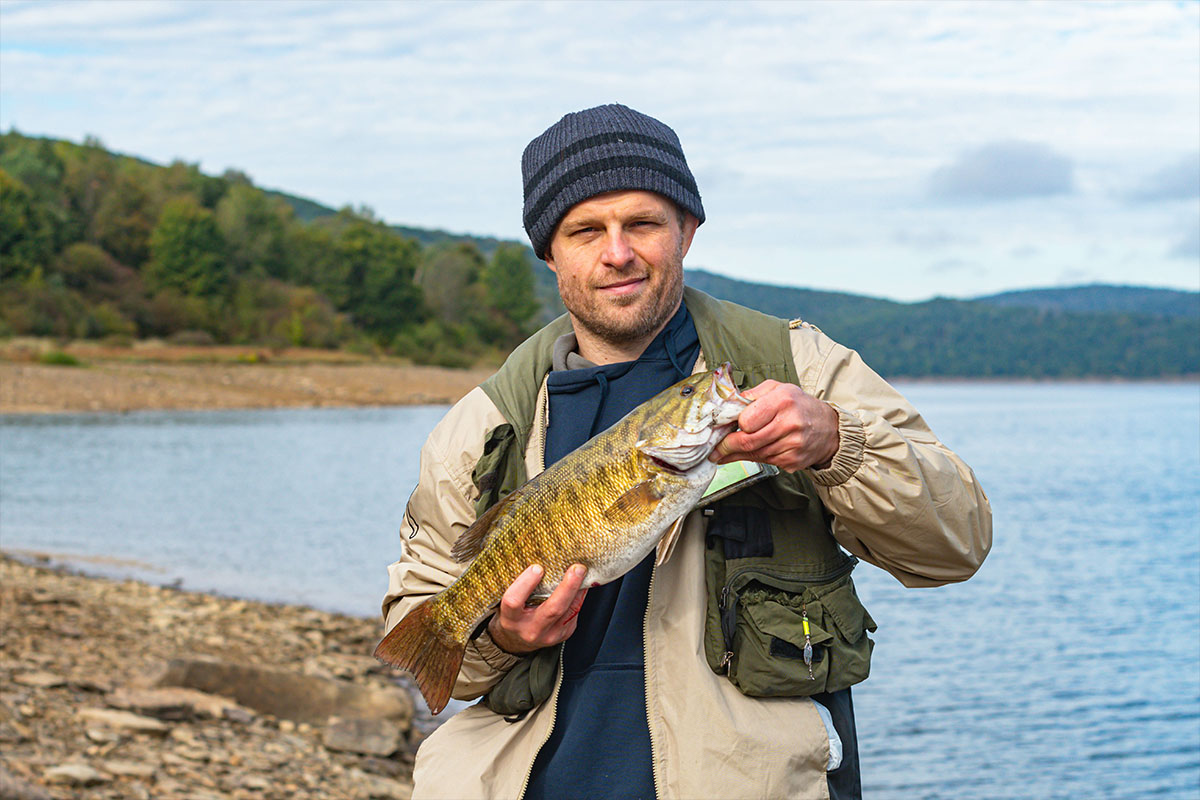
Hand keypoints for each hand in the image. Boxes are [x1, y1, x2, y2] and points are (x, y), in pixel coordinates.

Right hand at [487, 564, 588, 654]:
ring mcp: (549, 636)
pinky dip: (579, 596)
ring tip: (582, 572)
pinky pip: (574, 613)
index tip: (537, 567)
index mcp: (511, 619)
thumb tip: (544, 562)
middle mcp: (530, 630)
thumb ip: (521, 586)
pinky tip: (580, 585)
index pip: (514, 601)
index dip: (526, 583)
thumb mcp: (510, 600)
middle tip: (577, 568)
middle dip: (568, 587)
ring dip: (579, 589)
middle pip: (553, 609)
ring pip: (569, 611)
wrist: (517, 640)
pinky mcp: (563, 634)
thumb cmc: (514, 614)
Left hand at [710, 380, 839, 471]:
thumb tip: (728, 405)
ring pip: (755, 454)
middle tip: (715, 449)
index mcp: (783, 401)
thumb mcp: (778, 389)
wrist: (828, 428)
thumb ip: (752, 395)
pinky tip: (748, 454)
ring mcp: (793, 445)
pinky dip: (753, 458)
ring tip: (724, 453)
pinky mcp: (794, 461)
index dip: (735, 425)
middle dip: (727, 446)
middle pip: (748, 441)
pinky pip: (765, 462)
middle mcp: (790, 423)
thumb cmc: (799, 406)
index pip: (747, 420)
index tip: (725, 426)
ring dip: (736, 455)